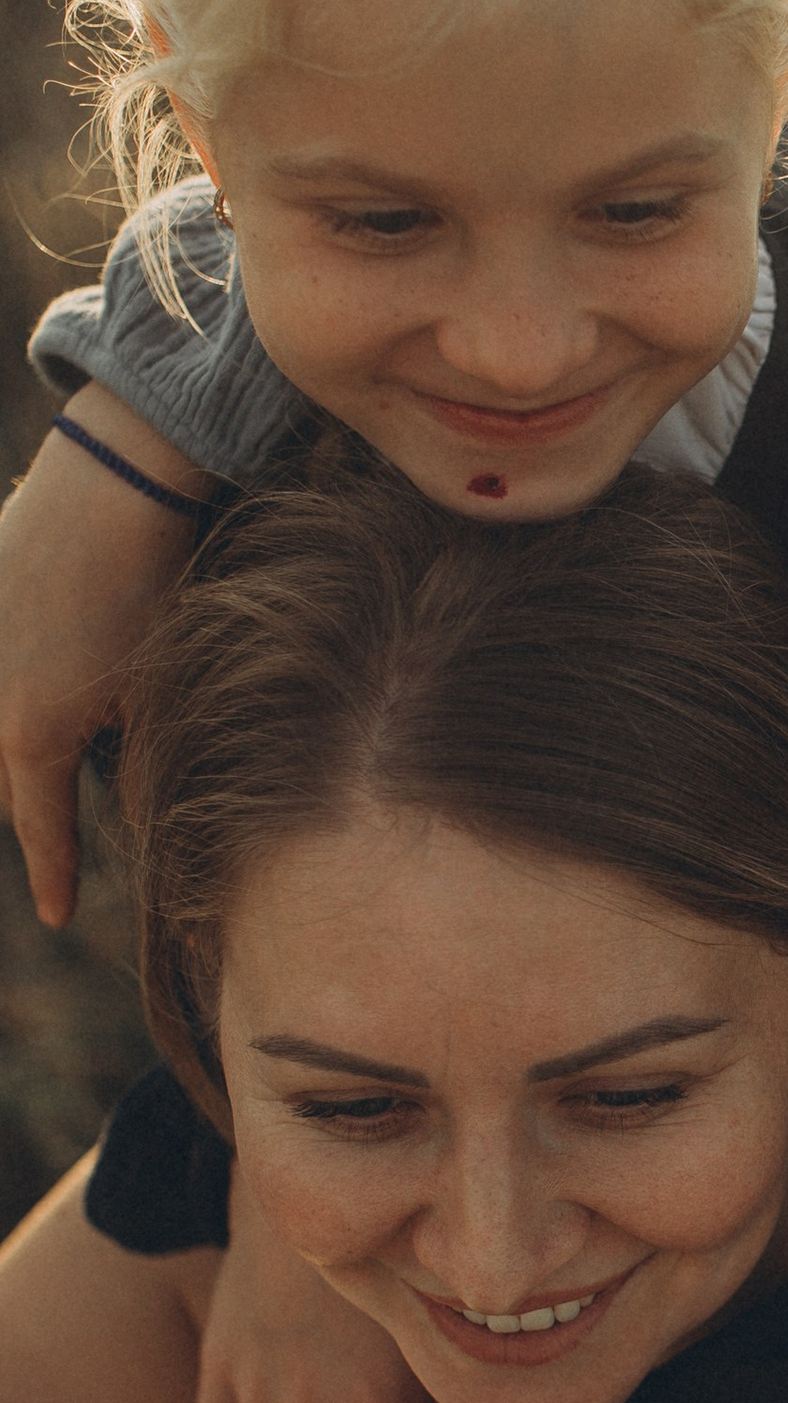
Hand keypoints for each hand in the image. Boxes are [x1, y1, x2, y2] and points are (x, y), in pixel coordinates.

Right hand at [0, 397, 209, 924]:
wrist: (114, 486)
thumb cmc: (150, 590)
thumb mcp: (157, 693)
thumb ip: (143, 763)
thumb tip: (145, 816)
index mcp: (33, 735)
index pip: (39, 827)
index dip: (52, 874)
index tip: (56, 916)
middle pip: (1, 784)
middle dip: (28, 813)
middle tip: (54, 846)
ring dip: (9, 762)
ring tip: (39, 770)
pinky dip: (3, 702)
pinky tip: (26, 690)